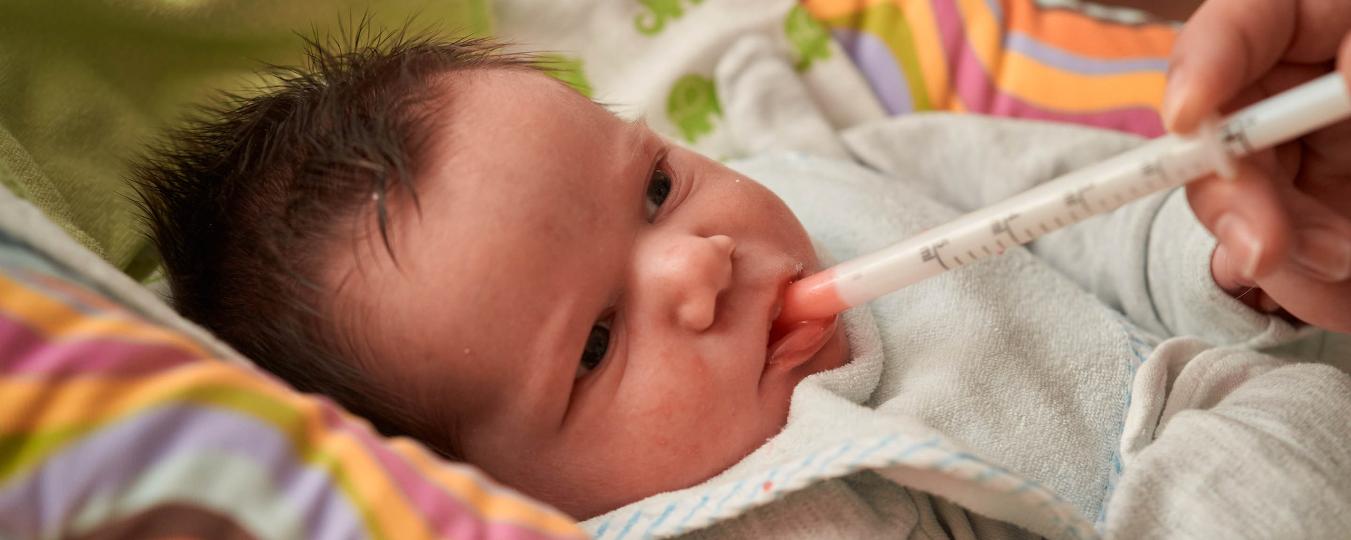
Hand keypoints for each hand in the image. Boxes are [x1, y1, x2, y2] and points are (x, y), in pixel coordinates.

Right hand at [1164, 0, 1350, 331]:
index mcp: (1326, 22)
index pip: (1240, 26)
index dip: (1202, 65)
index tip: (1191, 116)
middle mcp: (1303, 92)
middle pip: (1221, 132)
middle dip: (1231, 192)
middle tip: (1262, 245)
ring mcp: (1310, 161)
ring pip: (1246, 205)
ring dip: (1278, 248)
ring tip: (1346, 264)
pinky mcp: (1327, 223)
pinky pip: (1294, 260)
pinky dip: (1312, 287)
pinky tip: (1345, 295)